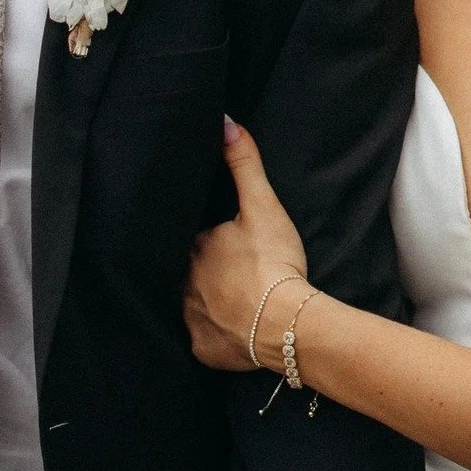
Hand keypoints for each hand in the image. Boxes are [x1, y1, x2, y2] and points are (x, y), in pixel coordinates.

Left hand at [185, 119, 309, 371]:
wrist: (287, 322)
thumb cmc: (275, 262)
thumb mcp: (263, 206)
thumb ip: (244, 164)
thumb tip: (225, 122)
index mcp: (195, 246)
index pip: (192, 240)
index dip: (207, 241)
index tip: (224, 245)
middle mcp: (182, 282)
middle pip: (188, 273)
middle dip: (202, 273)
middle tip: (228, 275)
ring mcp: (190, 318)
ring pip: (191, 306)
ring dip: (206, 304)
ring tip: (228, 303)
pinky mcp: (200, 348)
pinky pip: (202, 340)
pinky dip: (214, 336)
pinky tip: (230, 332)